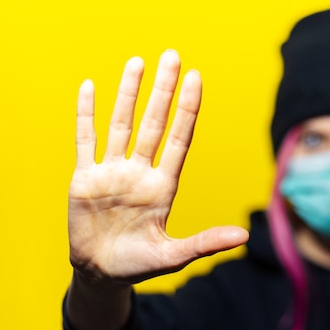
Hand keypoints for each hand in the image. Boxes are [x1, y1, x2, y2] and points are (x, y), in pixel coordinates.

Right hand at [69, 50, 248, 284]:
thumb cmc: (139, 265)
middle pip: (154, 123)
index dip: (187, 109)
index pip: (179, 139)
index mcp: (163, 187)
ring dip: (128, 94)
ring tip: (138, 62)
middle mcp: (140, 172)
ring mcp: (112, 172)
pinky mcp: (85, 178)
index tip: (195, 79)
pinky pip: (85, 140)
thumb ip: (205, 242)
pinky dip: (86, 115)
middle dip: (163, 91)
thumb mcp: (173, 255)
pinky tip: (91, 88)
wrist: (102, 273)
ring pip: (121, 124)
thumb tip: (244, 236)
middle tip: (172, 56)